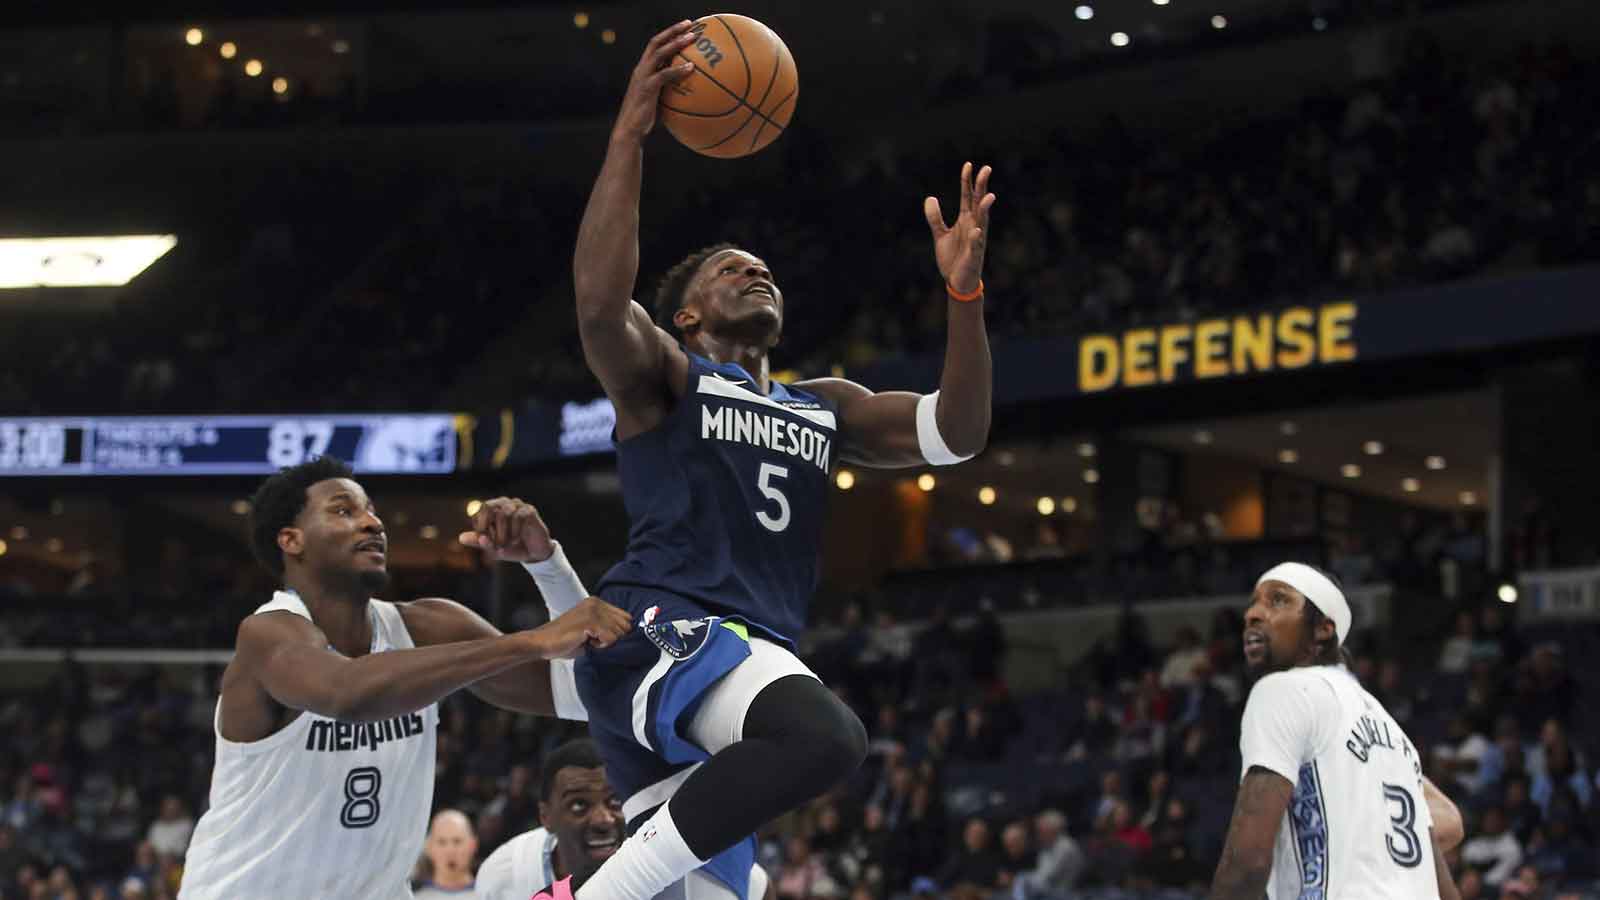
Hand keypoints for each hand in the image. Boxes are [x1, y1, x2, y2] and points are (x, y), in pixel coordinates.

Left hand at [458, 497, 554, 562]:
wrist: (533, 554)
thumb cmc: (511, 548)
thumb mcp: (492, 548)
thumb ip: (479, 542)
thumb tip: (461, 538)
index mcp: (492, 510)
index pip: (479, 511)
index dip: (480, 527)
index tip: (485, 541)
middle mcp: (503, 504)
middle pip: (489, 507)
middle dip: (490, 528)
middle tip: (495, 545)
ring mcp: (517, 505)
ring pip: (504, 512)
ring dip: (504, 533)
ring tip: (507, 544)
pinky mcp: (529, 510)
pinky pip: (519, 516)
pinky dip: (515, 531)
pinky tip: (516, 540)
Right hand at [528, 596, 634, 658]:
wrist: (542, 642)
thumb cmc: (564, 640)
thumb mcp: (590, 628)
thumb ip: (606, 626)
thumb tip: (627, 633)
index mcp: (596, 602)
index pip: (626, 617)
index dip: (617, 632)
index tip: (600, 636)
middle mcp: (596, 603)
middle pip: (625, 626)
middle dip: (613, 637)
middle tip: (592, 639)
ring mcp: (594, 611)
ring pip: (618, 633)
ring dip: (605, 642)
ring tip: (586, 639)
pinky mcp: (591, 622)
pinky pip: (610, 639)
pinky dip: (600, 646)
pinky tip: (584, 641)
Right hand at [612, 20, 699, 142]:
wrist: (630, 131)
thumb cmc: (645, 120)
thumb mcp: (657, 101)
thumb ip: (668, 92)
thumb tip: (689, 91)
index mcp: (642, 70)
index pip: (654, 45)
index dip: (668, 34)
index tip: (684, 27)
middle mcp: (641, 70)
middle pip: (656, 43)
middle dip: (673, 31)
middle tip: (690, 24)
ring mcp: (642, 78)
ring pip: (659, 53)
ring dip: (676, 43)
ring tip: (692, 38)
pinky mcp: (647, 89)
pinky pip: (664, 75)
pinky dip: (678, 69)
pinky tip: (691, 67)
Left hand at [923, 161, 996, 294]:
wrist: (956, 281)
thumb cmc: (952, 257)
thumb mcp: (940, 234)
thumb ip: (935, 218)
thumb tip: (930, 198)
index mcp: (965, 219)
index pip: (967, 196)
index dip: (967, 181)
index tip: (968, 165)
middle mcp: (973, 225)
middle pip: (978, 203)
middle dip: (982, 187)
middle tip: (986, 169)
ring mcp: (975, 239)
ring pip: (982, 221)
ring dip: (985, 209)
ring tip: (988, 196)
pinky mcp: (974, 254)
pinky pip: (976, 245)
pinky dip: (976, 237)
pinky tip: (976, 229)